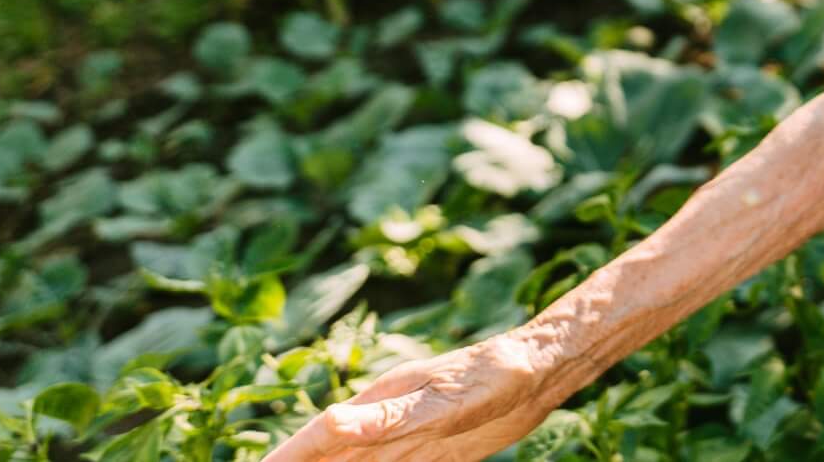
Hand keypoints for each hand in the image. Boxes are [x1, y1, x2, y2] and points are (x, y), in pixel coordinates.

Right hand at [265, 329, 554, 461]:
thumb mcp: (440, 399)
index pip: (319, 437)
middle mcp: (384, 422)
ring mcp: (404, 438)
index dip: (286, 458)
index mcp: (379, 403)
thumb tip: (331, 421)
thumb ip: (387, 415)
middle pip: (327, 457)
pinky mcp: (428, 452)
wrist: (537, 371)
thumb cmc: (493, 376)